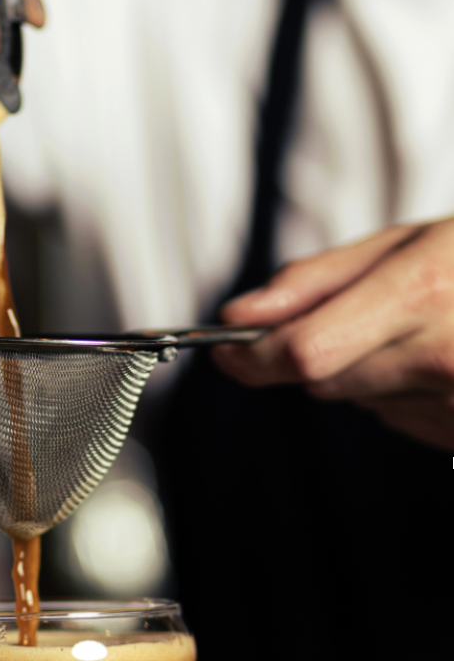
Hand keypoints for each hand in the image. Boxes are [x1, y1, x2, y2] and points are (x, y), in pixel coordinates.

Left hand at [212, 219, 453, 448]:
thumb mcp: (405, 242)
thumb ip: (314, 281)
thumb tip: (239, 316)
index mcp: (421, 290)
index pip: (305, 349)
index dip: (256, 355)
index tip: (229, 350)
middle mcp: (442, 353)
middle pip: (324, 381)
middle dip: (323, 353)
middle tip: (370, 316)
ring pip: (359, 403)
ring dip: (367, 374)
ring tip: (423, 332)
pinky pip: (399, 418)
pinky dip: (403, 393)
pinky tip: (440, 358)